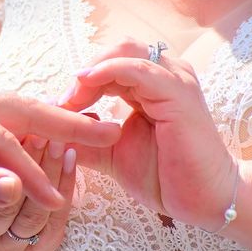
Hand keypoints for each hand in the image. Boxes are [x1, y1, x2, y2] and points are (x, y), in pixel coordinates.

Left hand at [0, 82, 119, 210]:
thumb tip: (16, 189)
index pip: (3, 140)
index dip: (30, 172)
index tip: (54, 199)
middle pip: (24, 109)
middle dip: (66, 122)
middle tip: (107, 132)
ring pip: (20, 114)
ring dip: (55, 125)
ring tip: (92, 131)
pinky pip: (8, 125)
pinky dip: (34, 135)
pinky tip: (55, 141)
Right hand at [0, 136, 76, 250]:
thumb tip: (5, 119)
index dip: (4, 157)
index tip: (23, 131)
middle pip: (9, 200)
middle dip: (32, 163)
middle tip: (46, 134)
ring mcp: (6, 249)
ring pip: (35, 211)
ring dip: (52, 172)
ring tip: (61, 142)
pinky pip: (56, 221)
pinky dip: (67, 187)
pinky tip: (71, 160)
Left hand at [60, 40, 236, 229]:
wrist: (202, 199)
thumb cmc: (164, 175)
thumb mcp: (111, 153)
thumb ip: (84, 138)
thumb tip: (49, 130)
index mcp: (151, 85)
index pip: (110, 64)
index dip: (82, 80)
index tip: (58, 106)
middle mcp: (164, 75)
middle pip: (116, 50)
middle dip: (85, 72)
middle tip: (64, 101)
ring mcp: (174, 80)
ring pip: (125, 53)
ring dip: (92, 72)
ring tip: (71, 98)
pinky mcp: (178, 93)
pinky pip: (139, 69)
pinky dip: (109, 71)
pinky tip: (87, 82)